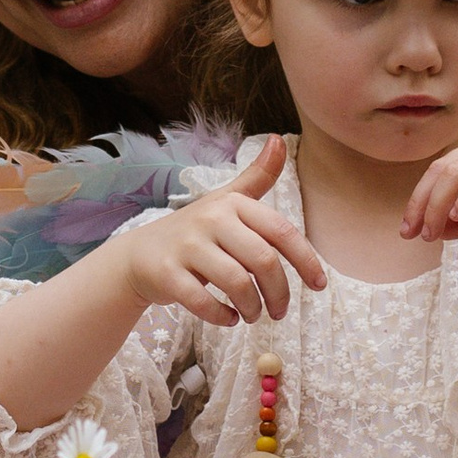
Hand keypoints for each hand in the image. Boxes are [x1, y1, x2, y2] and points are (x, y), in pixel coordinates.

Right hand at [120, 136, 324, 326]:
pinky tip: (229, 318)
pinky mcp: (167, 273)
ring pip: (237, 283)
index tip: (319, 285)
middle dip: (279, 293)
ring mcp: (187, 247)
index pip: (281, 231)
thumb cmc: (195, 231)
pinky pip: (204, 301)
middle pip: (263, 260)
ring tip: (253, 315)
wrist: (139, 255)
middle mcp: (211, 220)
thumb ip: (256, 178)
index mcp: (232, 204)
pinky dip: (222, 316)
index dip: (306, 260)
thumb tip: (278, 139)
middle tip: (279, 311)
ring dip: (252, 307)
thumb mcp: (226, 201)